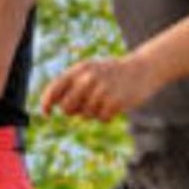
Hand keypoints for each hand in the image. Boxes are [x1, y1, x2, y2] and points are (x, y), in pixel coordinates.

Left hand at [41, 53, 158, 121]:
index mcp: (80, 69)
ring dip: (95, 112)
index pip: (55, 88)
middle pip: (67, 108)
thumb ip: (72, 84)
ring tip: (106, 99)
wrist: (142, 69)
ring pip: (86, 115)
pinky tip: (115, 104)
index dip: (46, 103)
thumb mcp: (90, 71)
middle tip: (85, 106)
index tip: (46, 113)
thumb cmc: (112, 73)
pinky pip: (102, 119)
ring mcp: (102, 90)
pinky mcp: (115, 102)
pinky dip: (107, 116)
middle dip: (74, 111)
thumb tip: (57, 106)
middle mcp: (88, 78)